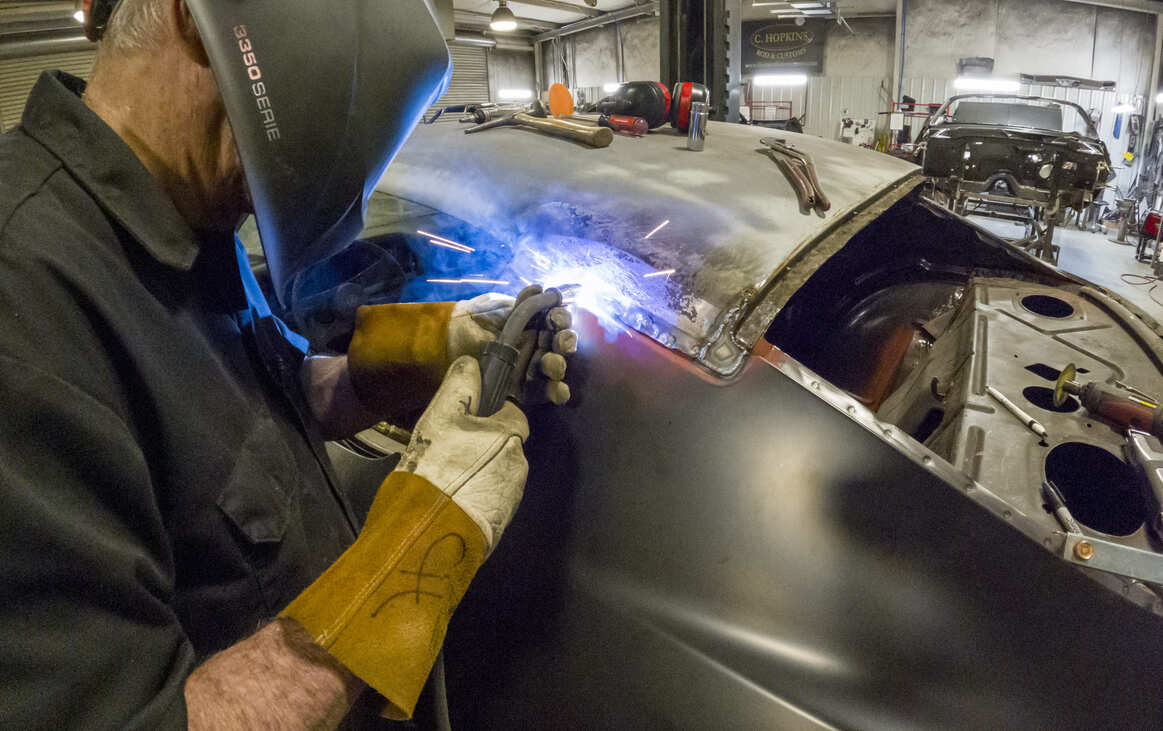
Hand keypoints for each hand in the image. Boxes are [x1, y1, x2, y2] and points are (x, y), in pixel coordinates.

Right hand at [398, 355, 528, 550]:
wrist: (431, 531)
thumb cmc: (437, 468)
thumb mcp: (441, 417)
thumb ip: (460, 385)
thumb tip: (471, 363)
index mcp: (511, 435)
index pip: (511, 415)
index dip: (489, 415)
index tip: (466, 422)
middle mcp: (519, 465)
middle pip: (504, 445)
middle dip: (482, 446)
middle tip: (449, 452)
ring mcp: (512, 496)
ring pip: (497, 472)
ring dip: (479, 472)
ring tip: (447, 478)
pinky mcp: (501, 521)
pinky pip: (491, 498)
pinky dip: (476, 496)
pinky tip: (452, 499)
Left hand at [447, 289, 576, 405]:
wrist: (445, 344)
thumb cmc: (471, 322)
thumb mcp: (495, 308)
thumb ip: (519, 303)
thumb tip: (539, 288)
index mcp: (533, 324)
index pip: (555, 321)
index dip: (561, 318)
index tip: (556, 317)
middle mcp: (536, 346)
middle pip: (559, 345)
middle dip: (564, 342)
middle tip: (561, 341)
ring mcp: (531, 369)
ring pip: (555, 368)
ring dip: (559, 365)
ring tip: (553, 364)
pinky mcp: (524, 391)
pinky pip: (544, 393)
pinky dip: (557, 392)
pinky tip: (560, 389)